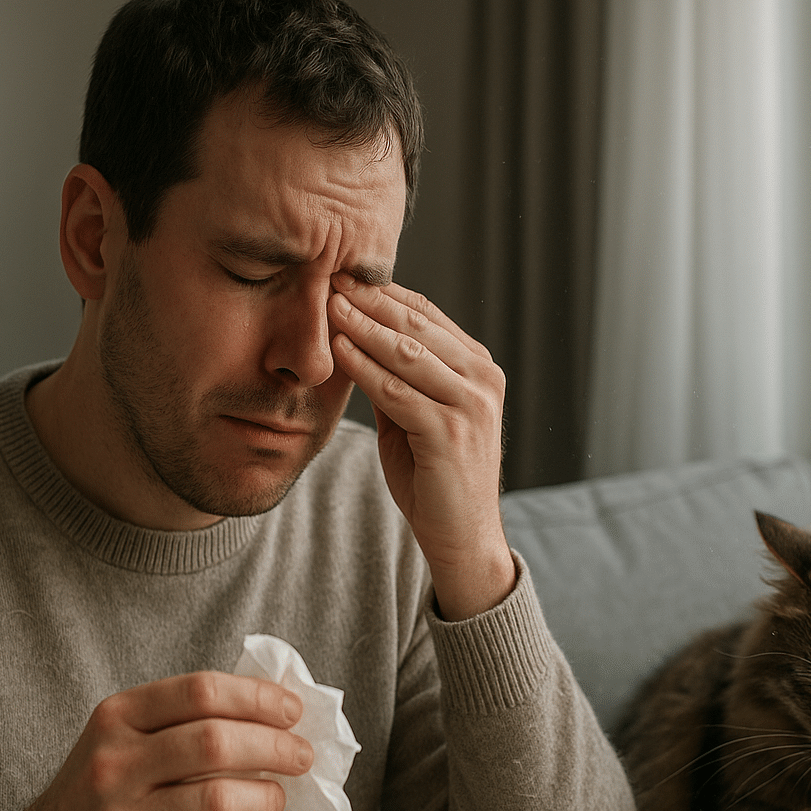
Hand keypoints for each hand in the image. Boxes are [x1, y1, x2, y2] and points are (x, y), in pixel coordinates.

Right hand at [4, 672, 310, 810]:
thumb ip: (188, 718)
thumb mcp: (125, 736)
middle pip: (214, 742)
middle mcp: (113, 766)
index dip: (257, 697)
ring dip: (266, 795)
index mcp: (116, 718)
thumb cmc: (106, 789)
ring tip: (277, 795)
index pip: (200, 691)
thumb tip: (277, 708)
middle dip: (275, 745)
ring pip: (218, 800)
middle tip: (302, 755)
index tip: (292, 710)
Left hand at [329, 275, 515, 619]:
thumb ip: (396, 377)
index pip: (427, 315)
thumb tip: (355, 333)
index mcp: (479, 368)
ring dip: (363, 326)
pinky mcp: (450, 433)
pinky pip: (397, 391)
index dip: (384, 293)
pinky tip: (338, 351)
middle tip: (329, 277)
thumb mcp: (415, 415)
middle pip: (418, 325)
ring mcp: (471, 405)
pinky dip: (365, 367)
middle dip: (370, 300)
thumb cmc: (435, 475)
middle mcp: (483, 379)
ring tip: (327, 305)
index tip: (343, 276)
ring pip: (408, 352)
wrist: (461, 535)